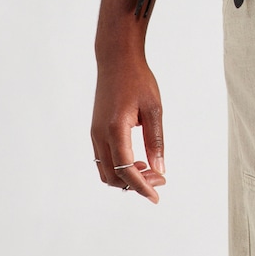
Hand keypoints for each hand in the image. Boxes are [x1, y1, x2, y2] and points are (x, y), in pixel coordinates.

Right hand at [91, 55, 166, 202]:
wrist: (117, 60)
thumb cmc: (138, 80)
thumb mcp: (154, 109)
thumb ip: (156, 141)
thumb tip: (159, 169)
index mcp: (115, 130)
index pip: (126, 170)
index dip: (142, 186)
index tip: (157, 196)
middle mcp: (100, 135)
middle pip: (113, 177)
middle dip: (136, 184)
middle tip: (159, 179)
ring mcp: (95, 134)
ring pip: (106, 171)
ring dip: (126, 178)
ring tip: (149, 170)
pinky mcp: (95, 131)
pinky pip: (104, 160)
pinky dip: (119, 167)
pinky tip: (137, 160)